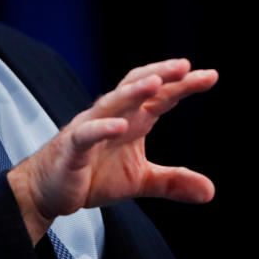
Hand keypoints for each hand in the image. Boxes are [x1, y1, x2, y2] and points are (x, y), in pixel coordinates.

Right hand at [8, 58, 217, 242]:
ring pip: (112, 102)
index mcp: (133, 120)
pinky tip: (119, 126)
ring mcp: (91, 127)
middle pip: (137, 86)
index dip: (183, 85)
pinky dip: (102, 127)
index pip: (161, 96)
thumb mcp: (140, 181)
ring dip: (133, 92)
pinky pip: (86, 134)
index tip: (210, 76)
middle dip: (160, 74)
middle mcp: (114, 116)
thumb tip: (209, 191)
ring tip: (155, 83)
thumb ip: (173, 182)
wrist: (48, 192)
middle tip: (185, 66)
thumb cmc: (92, 175)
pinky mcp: (72, 147)